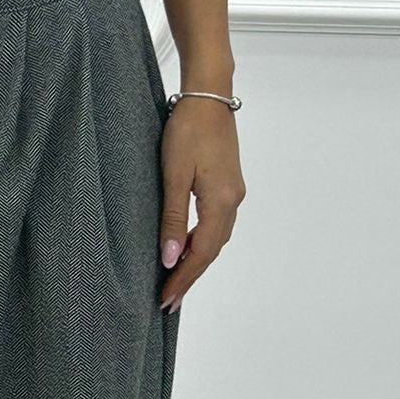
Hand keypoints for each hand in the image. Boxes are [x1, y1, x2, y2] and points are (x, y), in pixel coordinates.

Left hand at [158, 95, 244, 311]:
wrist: (209, 96)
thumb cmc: (187, 130)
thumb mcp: (173, 175)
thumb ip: (173, 218)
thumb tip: (170, 257)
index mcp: (221, 202)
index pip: (201, 253)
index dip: (183, 278)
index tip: (166, 299)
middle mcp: (233, 202)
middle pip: (211, 251)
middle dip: (189, 277)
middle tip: (167, 301)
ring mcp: (234, 193)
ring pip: (215, 239)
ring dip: (195, 261)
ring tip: (174, 281)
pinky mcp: (228, 185)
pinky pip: (215, 224)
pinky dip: (200, 242)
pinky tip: (186, 248)